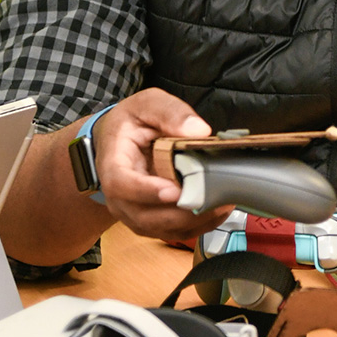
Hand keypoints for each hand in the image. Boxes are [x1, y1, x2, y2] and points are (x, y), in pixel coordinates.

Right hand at [93, 87, 231, 241]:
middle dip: (181, 213)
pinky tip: (219, 211)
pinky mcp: (151, 220)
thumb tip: (199, 130)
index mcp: (113, 165)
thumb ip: (171, 112)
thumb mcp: (147, 104)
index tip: (174, 191)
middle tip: (214, 200)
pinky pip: (173, 232)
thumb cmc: (131, 123)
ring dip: (194, 222)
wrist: (118, 141)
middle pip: (144, 216)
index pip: (122, 185)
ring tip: (223, 204)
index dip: (146, 191)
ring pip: (161, 229)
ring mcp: (134, 212)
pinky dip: (198, 226)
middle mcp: (119, 196)